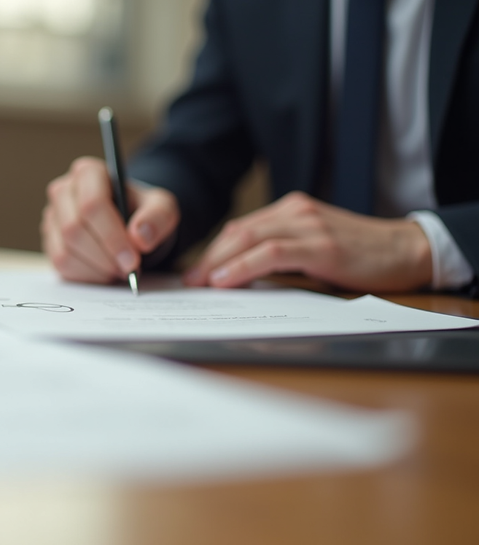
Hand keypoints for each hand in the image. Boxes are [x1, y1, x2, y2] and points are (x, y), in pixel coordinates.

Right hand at [41, 156, 178, 282]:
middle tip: (128, 270)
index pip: (92, 204)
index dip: (112, 236)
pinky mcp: (50, 240)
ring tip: (119, 270)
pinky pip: (61, 265)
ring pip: (65, 250)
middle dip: (104, 257)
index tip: (132, 259)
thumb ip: (157, 218)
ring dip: (96, 269)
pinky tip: (104, 272)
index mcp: (88, 172)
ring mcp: (52, 217)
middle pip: (74, 229)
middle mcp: (63, 190)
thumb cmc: (142, 211)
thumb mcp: (162, 208)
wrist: (129, 224)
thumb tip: (140, 238)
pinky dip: (86, 276)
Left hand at [184, 191, 432, 291]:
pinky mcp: (320, 245)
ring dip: (218, 263)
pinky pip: (271, 253)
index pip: (241, 229)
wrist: (406, 250)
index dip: (213, 252)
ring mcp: (307, 225)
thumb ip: (281, 255)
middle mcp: (295, 212)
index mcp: (290, 210)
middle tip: (188, 281)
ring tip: (199, 283)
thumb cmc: (359, 255)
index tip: (195, 273)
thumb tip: (239, 277)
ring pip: (248, 239)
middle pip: (237, 233)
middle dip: (208, 258)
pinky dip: (243, 266)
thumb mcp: (312, 249)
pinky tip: (225, 280)